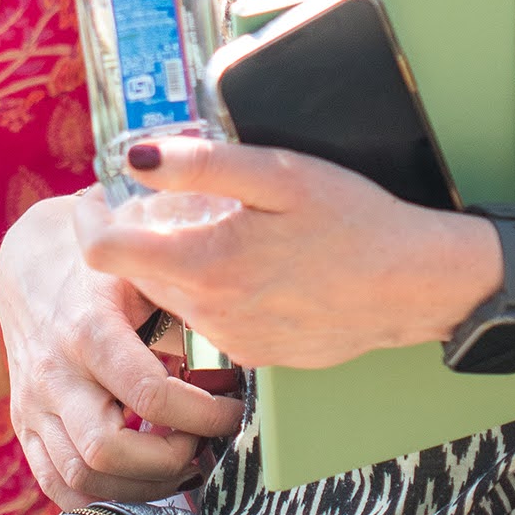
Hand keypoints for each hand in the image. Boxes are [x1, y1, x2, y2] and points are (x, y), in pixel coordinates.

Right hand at [0, 191, 244, 511]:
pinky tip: (137, 480)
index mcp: (88, 329)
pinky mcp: (24, 422)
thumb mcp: (140, 265)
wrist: (28, 261)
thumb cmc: (98, 260)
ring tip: (176, 463)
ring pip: (81, 477)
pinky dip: (99, 497)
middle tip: (201, 444)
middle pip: (107, 450)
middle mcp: (55, 372)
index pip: (150, 395)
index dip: (203, 415)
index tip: (233, 411)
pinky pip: (55, 483)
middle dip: (168, 460)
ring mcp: (33, 403)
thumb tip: (238, 343)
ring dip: (139, 486)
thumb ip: (182, 301)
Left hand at [74, 137, 502, 369]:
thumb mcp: (277, 174)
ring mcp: (232, 344)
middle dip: (145, 235)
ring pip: (174, 296)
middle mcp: (208, 316)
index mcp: (203, 267)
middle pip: (137, 272)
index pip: (104, 253)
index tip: (111, 193)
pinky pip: (212, 318)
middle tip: (181, 197)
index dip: (100, 216)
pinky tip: (257, 261)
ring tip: (224, 224)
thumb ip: (199, 164)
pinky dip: (217, 288)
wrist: (414, 286)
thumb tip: (133, 158)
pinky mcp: (257, 356)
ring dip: (182, 262)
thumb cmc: (351, 219)